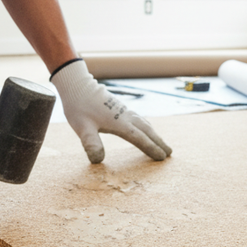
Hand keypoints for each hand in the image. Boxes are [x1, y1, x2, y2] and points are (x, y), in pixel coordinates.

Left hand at [52, 59, 171, 163]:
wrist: (76, 85)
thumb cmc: (78, 107)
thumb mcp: (81, 128)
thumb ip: (91, 143)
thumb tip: (98, 160)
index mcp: (119, 123)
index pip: (139, 138)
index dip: (151, 148)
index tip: (162, 158)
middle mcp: (125, 116)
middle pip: (147, 130)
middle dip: (159, 142)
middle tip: (170, 153)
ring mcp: (123, 111)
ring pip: (144, 123)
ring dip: (154, 134)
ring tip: (162, 143)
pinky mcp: (119, 107)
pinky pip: (139, 119)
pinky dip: (146, 126)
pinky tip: (145, 128)